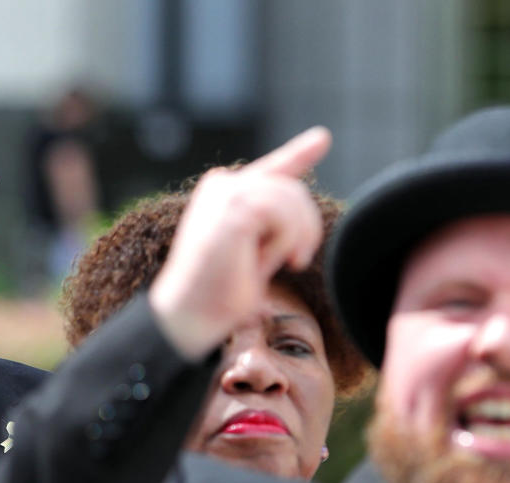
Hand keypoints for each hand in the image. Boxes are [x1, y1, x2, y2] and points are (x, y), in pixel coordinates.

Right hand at [149, 126, 331, 359]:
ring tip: (272, 265)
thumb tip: (297, 211)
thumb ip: (274, 225)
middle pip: (293, 188)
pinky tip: (261, 262)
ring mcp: (226, 193)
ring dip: (293, 239)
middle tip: (293, 262)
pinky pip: (284, 216)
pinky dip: (284, 243)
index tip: (322, 139)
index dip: (299, 154)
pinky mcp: (234, 208)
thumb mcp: (256, 252)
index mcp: (224, 192)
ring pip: (293, 199)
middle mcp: (223, 185)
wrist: (188, 316)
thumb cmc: (218, 295)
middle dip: (304, 227)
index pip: (271, 169)